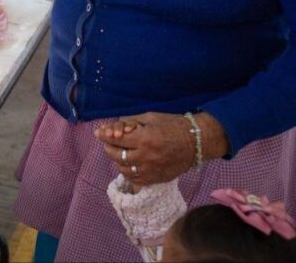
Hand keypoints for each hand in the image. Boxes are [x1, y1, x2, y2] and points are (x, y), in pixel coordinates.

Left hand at [93, 112, 227, 185]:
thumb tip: (110, 127)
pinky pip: (134, 179)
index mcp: (145, 138)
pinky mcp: (155, 179)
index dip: (105, 135)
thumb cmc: (173, 125)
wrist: (196, 143)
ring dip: (118, 160)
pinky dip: (128, 172)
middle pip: (116, 155)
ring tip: (120, 152)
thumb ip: (129, 122)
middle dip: (109, 147)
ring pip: (123, 168)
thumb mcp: (150, 118)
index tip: (99, 133)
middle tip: (108, 142)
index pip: (116, 139)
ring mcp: (150, 170)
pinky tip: (129, 164)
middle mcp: (146, 156)